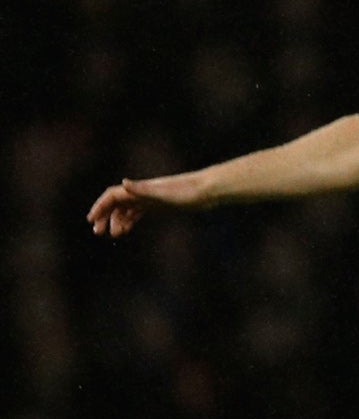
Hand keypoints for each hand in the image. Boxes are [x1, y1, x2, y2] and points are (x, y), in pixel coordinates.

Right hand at [87, 173, 211, 237]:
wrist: (207, 191)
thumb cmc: (186, 192)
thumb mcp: (163, 193)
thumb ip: (142, 189)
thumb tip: (123, 183)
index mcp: (140, 189)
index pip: (112, 196)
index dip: (100, 206)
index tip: (91, 220)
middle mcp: (142, 192)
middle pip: (116, 203)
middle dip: (105, 216)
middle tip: (97, 232)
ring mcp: (151, 199)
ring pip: (126, 209)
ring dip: (116, 220)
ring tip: (114, 235)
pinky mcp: (160, 206)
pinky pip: (138, 212)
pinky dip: (129, 220)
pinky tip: (125, 230)